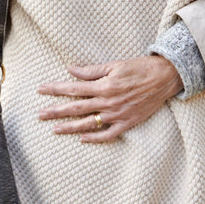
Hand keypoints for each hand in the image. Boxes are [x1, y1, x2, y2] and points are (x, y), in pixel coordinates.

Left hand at [36, 55, 181, 142]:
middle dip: (56, 111)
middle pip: (76, 109)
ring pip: (88, 124)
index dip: (55, 89)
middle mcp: (108, 102)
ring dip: (69, 127)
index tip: (41, 90)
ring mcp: (117, 115)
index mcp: (103, 86)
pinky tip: (82, 139)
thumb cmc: (140, 68)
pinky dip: (94, 138)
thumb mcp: (114, 65)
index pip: (73, 88)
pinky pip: (108, 135)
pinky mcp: (127, 123)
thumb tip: (70, 69)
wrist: (164, 78)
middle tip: (40, 115)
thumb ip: (91, 70)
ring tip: (54, 129)